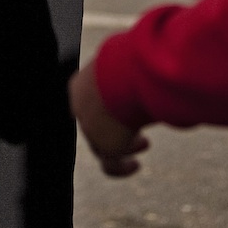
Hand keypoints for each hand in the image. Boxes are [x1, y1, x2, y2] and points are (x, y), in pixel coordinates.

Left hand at [69, 61, 149, 176]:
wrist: (121, 76)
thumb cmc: (128, 61)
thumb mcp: (125, 61)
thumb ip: (129, 67)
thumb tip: (146, 60)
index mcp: (81, 85)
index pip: (89, 99)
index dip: (106, 106)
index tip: (126, 104)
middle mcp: (81, 107)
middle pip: (96, 122)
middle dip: (116, 125)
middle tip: (134, 123)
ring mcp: (89, 127)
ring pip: (102, 143)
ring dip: (124, 144)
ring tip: (145, 142)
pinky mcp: (102, 145)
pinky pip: (109, 163)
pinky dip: (121, 167)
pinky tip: (135, 166)